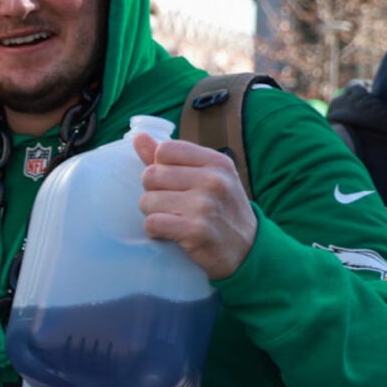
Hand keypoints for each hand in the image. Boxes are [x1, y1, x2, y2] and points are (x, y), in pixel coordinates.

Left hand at [133, 133, 257, 279]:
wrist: (247, 250)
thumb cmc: (220, 209)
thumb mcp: (206, 177)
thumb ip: (171, 158)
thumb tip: (138, 137)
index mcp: (216, 162)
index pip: (164, 150)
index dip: (160, 167)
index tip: (173, 183)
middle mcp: (213, 180)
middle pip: (151, 176)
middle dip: (154, 193)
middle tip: (172, 206)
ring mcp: (205, 205)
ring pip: (147, 201)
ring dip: (154, 213)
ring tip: (174, 220)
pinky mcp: (196, 231)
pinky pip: (152, 223)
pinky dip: (155, 231)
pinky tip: (169, 233)